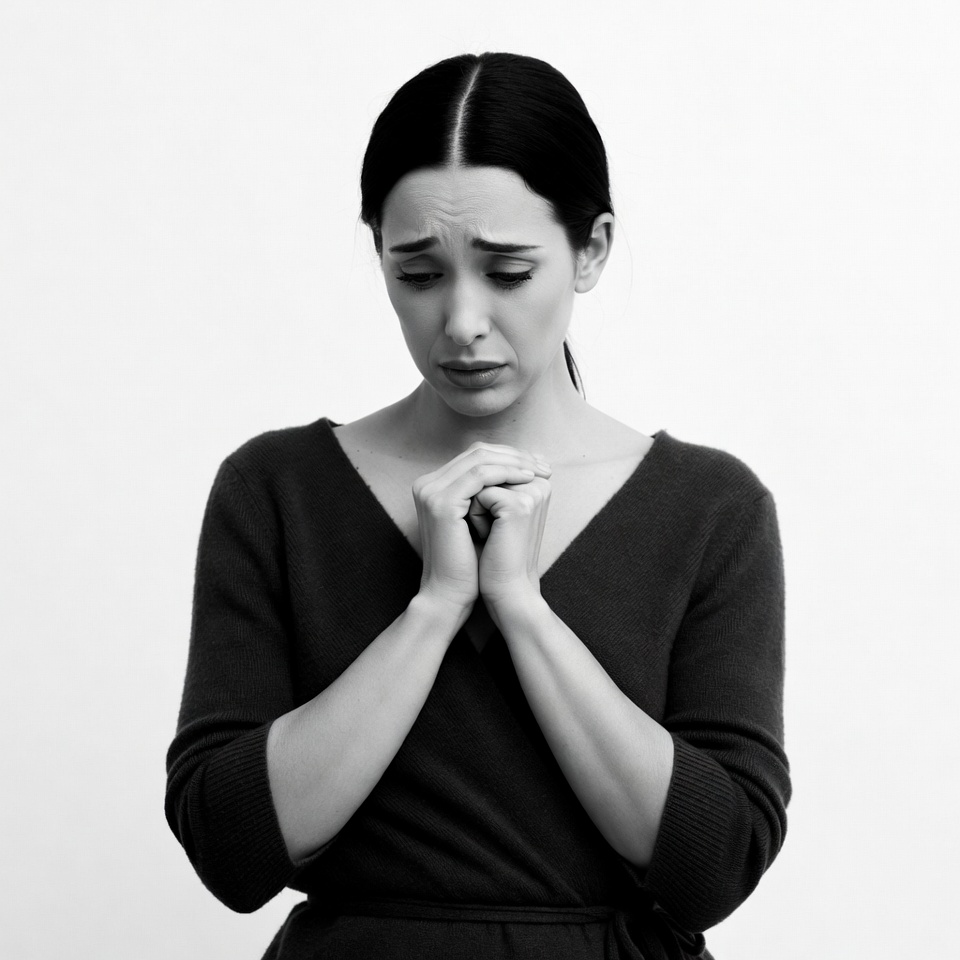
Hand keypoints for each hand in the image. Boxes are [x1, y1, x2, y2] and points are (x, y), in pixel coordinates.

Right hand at [413, 443, 548, 612]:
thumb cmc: (470, 561)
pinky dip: (506, 473)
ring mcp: (431, 491)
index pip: (476, 455)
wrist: (451, 592)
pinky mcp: (441, 503)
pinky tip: (527, 479)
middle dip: (515, 455)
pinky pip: (479, 476)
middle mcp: (428, 484)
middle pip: (477, 452)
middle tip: (543, 464)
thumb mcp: (484, 518)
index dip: (509, 455)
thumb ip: (494, 492)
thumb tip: (527, 467)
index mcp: (435, 485)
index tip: (538, 463)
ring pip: (480, 459)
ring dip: (514, 461)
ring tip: (539, 471)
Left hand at [474, 475, 551, 613]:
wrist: (506, 588)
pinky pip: (479, 495)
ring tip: (491, 532)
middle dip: (476, 497)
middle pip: (485, 468)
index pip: (492, 463)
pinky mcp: (520, 504)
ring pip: (480, 480)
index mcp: (538, 480)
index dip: (480, 491)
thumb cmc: (496, 552)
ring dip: (475, 506)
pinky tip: (490, 537)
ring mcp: (532, 492)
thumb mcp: (495, 510)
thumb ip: (494, 481)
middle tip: (492, 529)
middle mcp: (540, 482)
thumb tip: (475, 455)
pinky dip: (475, 517)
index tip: (495, 522)